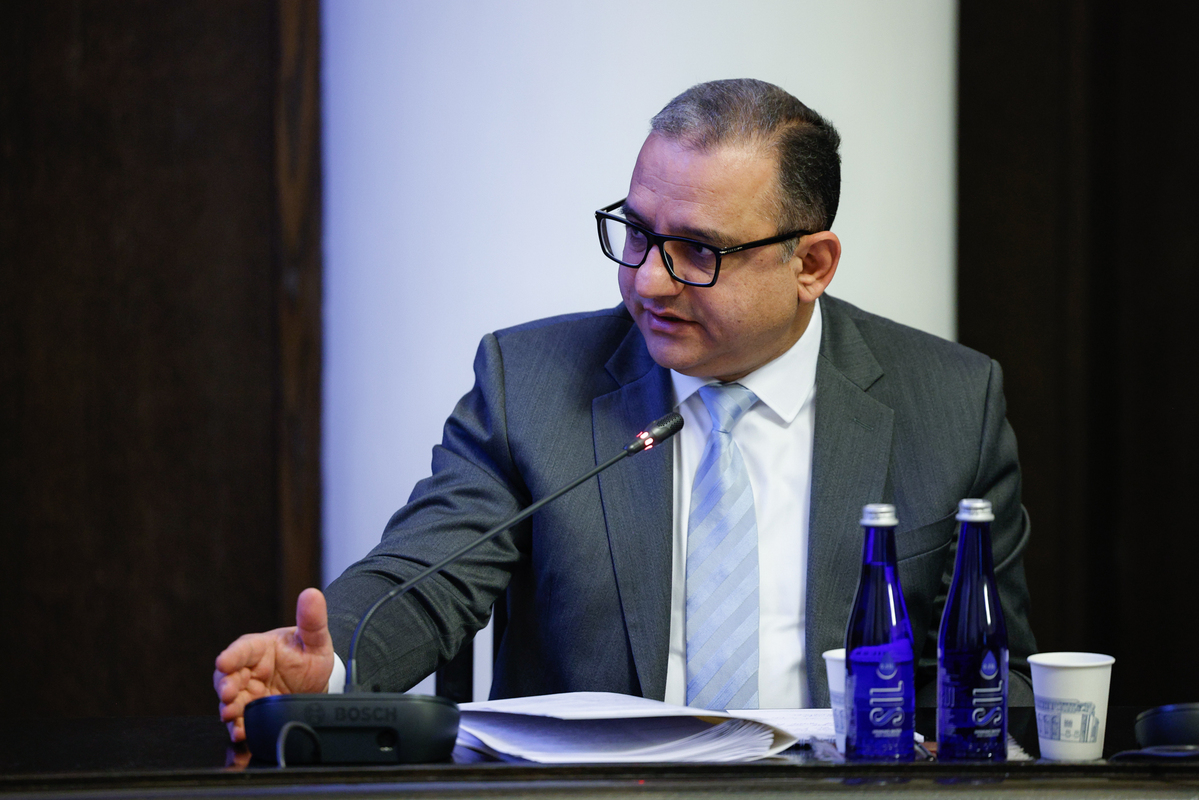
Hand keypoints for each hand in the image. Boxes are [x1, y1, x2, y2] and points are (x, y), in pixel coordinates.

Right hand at [213, 587, 334, 741]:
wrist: (318, 685)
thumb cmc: (310, 656)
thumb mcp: (316, 640)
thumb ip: (312, 620)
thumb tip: (312, 594)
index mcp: (260, 648)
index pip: (242, 649)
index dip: (232, 655)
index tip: (224, 661)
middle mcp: (249, 671)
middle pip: (228, 677)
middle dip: (224, 685)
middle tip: (227, 694)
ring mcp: (249, 693)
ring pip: (230, 700)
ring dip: (228, 708)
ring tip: (231, 715)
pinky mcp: (253, 713)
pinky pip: (241, 720)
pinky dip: (238, 727)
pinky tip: (241, 731)